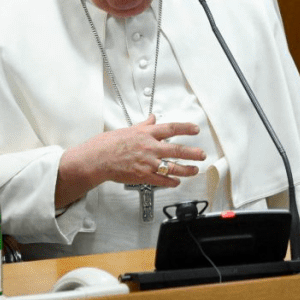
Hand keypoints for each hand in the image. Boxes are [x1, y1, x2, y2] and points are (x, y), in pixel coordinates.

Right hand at [56, 115, 205, 207]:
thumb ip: (144, 125)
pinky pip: (161, 180)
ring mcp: (147, 162)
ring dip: (186, 170)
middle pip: (177, 150)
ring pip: (172, 167)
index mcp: (146, 134)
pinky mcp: (143, 175)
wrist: (97, 159)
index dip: (186, 128)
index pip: (171, 128)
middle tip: (202, 155)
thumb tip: (153, 118)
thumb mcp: (129, 129)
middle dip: (192, 153)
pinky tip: (177, 181)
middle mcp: (150, 147)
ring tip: (194, 170)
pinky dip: (171, 181)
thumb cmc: (109, 144)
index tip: (196, 129)